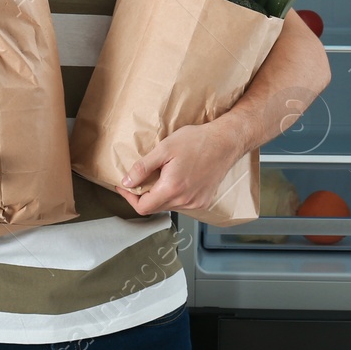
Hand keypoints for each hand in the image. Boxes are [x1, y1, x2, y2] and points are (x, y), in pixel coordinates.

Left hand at [117, 122, 244, 216]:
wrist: (225, 142)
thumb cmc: (197, 141)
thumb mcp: (164, 149)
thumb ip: (143, 168)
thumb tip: (127, 182)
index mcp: (172, 189)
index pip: (143, 207)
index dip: (130, 198)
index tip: (125, 186)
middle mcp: (185, 201)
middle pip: (155, 208)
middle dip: (143, 195)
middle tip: (139, 179)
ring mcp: (196, 203)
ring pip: (168, 206)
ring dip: (159, 195)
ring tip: (160, 176)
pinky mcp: (204, 201)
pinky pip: (182, 204)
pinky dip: (174, 195)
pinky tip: (175, 180)